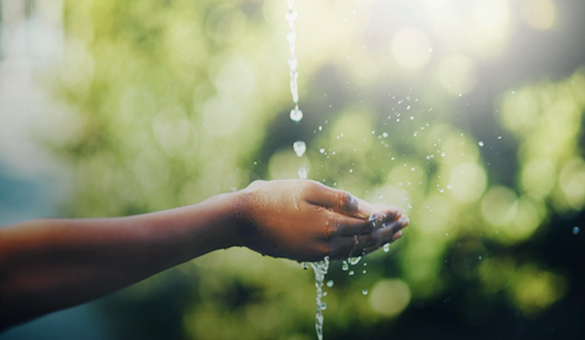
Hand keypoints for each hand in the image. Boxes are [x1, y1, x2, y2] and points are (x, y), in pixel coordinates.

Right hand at [236, 180, 408, 261]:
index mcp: (329, 223)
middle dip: (387, 230)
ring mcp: (317, 252)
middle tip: (405, 223)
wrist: (243, 219)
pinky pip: (341, 254)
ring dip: (376, 242)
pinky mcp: (308, 255)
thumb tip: (368, 209)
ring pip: (356, 250)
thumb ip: (339, 199)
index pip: (368, 222)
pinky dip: (357, 249)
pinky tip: (363, 244)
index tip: (401, 210)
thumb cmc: (273, 197)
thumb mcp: (308, 189)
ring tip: (392, 236)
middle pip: (366, 239)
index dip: (386, 216)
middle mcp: (327, 243)